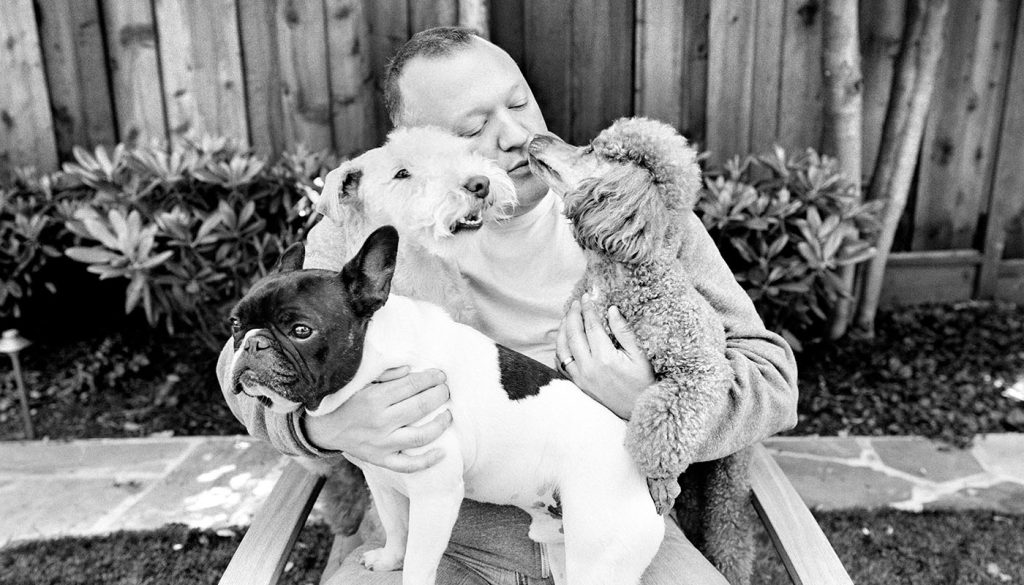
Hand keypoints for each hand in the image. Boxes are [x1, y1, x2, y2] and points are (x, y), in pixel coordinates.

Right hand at [303, 367, 452, 472]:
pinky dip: (427, 461)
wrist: (325, 429)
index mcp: (375, 398)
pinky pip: (408, 465)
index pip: (412, 385)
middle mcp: (380, 421)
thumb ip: (386, 375)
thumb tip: (410, 371)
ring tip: (448, 415)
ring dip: (440, 425)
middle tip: (446, 390)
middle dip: (439, 396)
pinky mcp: (381, 460)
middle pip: (420, 407)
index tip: (441, 375)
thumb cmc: (346, 401)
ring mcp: (382, 443)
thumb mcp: (361, 381)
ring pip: (420, 436)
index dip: (431, 378)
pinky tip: (442, 452)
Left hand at [556, 293, 654, 418]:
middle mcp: (589, 367)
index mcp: (605, 358)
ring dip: (562, 330)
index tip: (587, 297)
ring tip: (568, 317)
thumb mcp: (640, 355)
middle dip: (573, 315)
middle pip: (573, 334)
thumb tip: (611, 310)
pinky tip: (564, 340)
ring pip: (562, 348)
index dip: (588, 309)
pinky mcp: (578, 385)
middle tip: (576, 303)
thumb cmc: (643, 382)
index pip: (591, 326)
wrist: (638, 410)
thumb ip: (624, 331)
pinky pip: (561, 364)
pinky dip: (559, 349)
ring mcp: (581, 378)